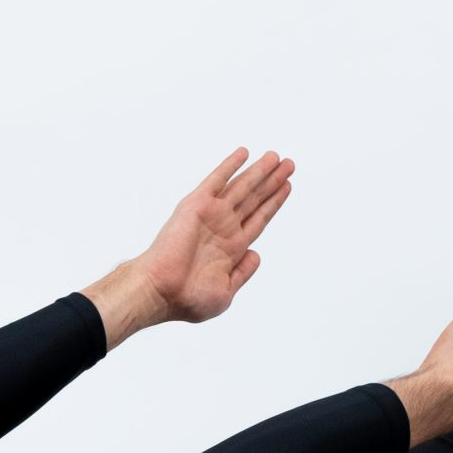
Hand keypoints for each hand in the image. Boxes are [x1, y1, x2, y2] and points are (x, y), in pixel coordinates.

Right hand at [131, 146, 295, 324]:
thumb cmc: (188, 299)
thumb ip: (243, 272)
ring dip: (259, 171)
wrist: (162, 291)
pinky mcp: (197, 205)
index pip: (259, 218)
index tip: (288, 186)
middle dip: (273, 181)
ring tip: (276, 156)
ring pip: (242, 186)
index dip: (274, 202)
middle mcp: (224, 227)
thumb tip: (257, 254)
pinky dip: (230, 166)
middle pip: (255, 199)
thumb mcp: (226, 292)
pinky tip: (244, 153)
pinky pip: (217, 180)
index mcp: (231, 248)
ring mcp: (211, 214)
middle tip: (290, 164)